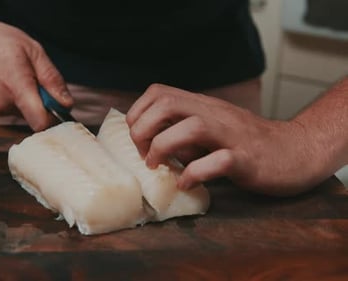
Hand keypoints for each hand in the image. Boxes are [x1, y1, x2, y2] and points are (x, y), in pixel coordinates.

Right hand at [0, 9, 71, 130]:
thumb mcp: (34, 51)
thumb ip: (52, 79)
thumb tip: (66, 104)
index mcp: (17, 87)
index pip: (40, 122)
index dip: (56, 119)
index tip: (61, 108)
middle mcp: (4, 103)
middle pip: (37, 117)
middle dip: (45, 103)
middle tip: (38, 79)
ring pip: (27, 113)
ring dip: (31, 100)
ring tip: (20, 75)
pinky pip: (16, 109)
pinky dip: (20, 99)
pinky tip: (10, 80)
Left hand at [126, 84, 325, 196]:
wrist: (296, 150)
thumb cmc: (247, 143)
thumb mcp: (210, 129)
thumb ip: (182, 131)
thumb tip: (148, 143)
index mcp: (203, 106)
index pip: (159, 92)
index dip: (138, 113)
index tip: (137, 138)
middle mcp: (215, 114)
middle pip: (168, 103)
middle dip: (144, 128)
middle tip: (143, 154)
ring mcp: (232, 135)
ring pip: (192, 126)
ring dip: (164, 147)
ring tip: (157, 166)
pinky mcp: (247, 159)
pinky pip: (218, 162)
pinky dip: (194, 174)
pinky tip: (186, 183)